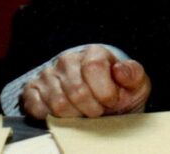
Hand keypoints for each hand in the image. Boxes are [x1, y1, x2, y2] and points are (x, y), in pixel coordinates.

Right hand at [21, 45, 150, 119]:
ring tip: (85, 112)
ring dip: (76, 115)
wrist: (102, 106)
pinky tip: (67, 114)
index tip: (112, 101)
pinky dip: (53, 117)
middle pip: (76, 89)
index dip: (105, 91)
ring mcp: (48, 74)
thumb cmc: (119, 94)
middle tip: (99, 110)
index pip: (93, 68)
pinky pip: (37, 108)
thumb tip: (120, 69)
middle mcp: (68, 59)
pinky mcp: (32, 90)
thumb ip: (134, 74)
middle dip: (92, 108)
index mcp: (94, 52)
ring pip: (59, 103)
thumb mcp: (136, 85)